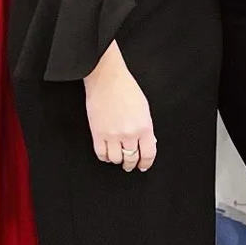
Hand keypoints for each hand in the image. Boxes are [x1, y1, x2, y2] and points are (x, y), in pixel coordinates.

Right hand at [84, 43, 156, 171]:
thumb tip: (147, 142)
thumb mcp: (144, 108)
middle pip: (131, 158)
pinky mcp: (97, 133)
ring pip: (116, 159)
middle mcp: (129, 133)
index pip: (148, 154)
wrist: (106, 78)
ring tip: (118, 156)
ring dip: (118, 160)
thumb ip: (145, 127)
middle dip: (131, 164)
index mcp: (144, 126)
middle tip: (130, 164)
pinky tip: (107, 153)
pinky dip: (105, 157)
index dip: (146, 163)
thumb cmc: (125, 88)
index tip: (143, 165)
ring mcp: (112, 134)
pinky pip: (101, 154)